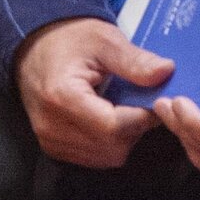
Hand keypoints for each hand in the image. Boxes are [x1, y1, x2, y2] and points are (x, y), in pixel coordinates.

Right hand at [15, 16, 168, 170]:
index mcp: (62, 96)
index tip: (153, 100)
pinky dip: (108, 145)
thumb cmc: (69, 40)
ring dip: (123, 139)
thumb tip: (166, 72)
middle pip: (113, 146)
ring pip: (106, 157)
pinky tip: (107, 122)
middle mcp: (52, 125)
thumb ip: (134, 60)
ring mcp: (50, 140)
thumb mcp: (104, 40)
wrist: (33, 47)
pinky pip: (93, 158)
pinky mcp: (52, 148)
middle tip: (137, 104)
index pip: (115, 126)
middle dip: (134, 128)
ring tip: (121, 111)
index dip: (142, 117)